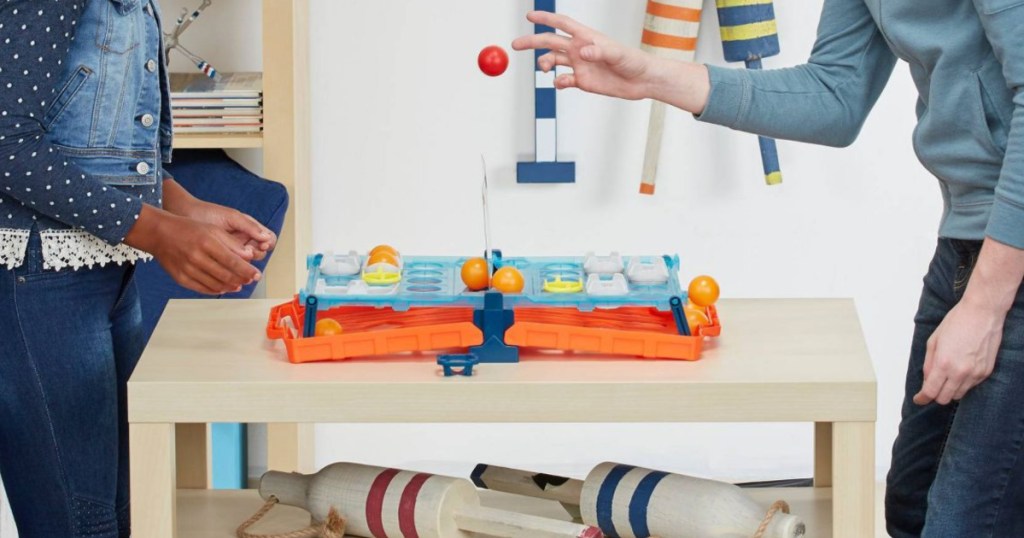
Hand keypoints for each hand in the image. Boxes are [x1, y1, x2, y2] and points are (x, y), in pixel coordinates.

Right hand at [125, 205, 261, 294]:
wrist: (159, 233)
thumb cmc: (188, 229)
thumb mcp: (212, 229)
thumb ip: (232, 243)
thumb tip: (249, 255)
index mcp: (207, 242)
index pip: (233, 261)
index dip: (247, 270)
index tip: (257, 274)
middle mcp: (197, 257)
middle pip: (226, 274)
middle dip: (242, 279)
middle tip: (250, 280)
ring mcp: (187, 269)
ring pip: (215, 284)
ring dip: (230, 286)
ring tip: (239, 285)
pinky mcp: (180, 278)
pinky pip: (202, 289)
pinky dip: (215, 290)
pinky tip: (223, 288)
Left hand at [181, 200, 275, 261]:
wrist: (184, 216)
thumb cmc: (207, 213)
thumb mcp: (231, 217)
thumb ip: (249, 226)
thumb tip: (266, 238)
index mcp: (249, 229)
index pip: (268, 239)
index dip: (268, 244)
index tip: (261, 245)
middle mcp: (244, 241)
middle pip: (260, 253)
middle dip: (256, 254)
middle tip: (248, 252)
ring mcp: (232, 252)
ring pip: (247, 263)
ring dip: (246, 264)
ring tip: (237, 258)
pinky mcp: (221, 260)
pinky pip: (233, 268)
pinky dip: (233, 270)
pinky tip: (229, 266)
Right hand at [511, 11, 710, 111]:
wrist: (642, 82)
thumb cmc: (634, 62)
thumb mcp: (618, 55)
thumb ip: (599, 52)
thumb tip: (580, 51)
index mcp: (586, 37)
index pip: (562, 24)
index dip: (545, 18)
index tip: (530, 15)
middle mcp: (580, 49)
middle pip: (550, 42)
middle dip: (532, 42)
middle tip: (515, 44)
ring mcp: (580, 65)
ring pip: (553, 61)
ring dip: (545, 64)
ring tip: (546, 69)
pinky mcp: (582, 81)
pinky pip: (562, 81)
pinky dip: (558, 83)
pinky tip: (562, 84)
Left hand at [913, 298, 1004, 405]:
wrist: (983, 313)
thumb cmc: (956, 322)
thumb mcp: (933, 341)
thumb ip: (928, 364)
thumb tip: (927, 380)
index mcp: (943, 364)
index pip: (931, 392)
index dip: (922, 398)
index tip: (918, 399)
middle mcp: (960, 372)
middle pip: (944, 398)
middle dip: (935, 395)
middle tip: (932, 386)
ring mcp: (975, 373)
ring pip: (958, 395)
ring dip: (949, 390)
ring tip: (947, 376)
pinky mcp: (986, 372)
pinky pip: (971, 386)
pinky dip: (963, 383)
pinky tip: (961, 370)